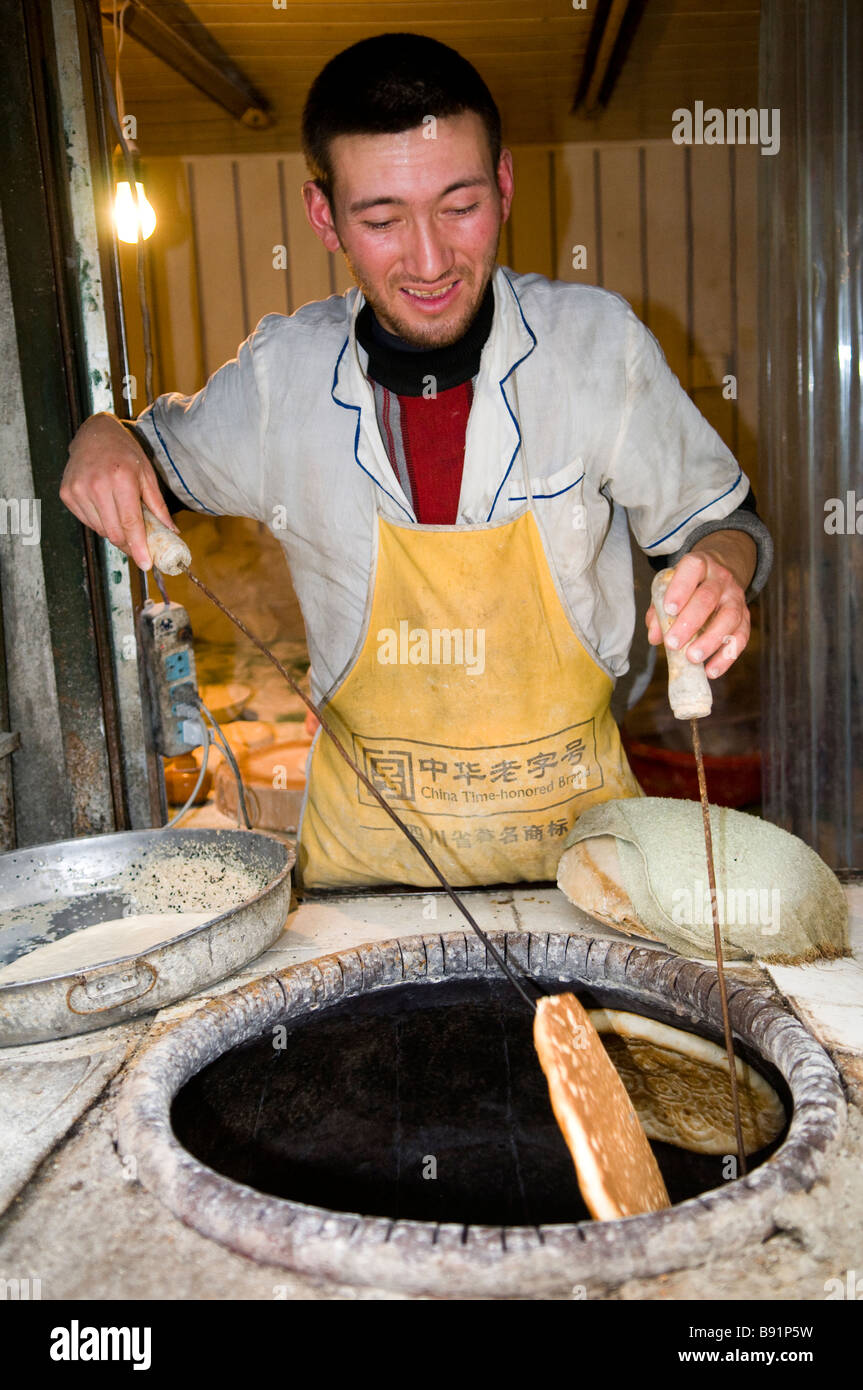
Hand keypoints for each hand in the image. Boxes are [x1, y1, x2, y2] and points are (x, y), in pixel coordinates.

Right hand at [60, 413, 178, 570]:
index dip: (138, 547)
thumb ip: (158, 506)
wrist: (94, 434)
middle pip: (115, 532)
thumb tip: (172, 531)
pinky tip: (105, 508)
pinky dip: (100, 523)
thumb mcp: (147, 475)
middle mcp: (97, 485)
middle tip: (139, 545)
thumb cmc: (125, 454)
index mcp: (121, 479)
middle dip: (129, 544)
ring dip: (114, 532)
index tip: (146, 564)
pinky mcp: (67, 494)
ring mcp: (78, 490)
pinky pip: (87, 522)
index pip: (131, 523)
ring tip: (121, 517)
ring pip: (101, 530)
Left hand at [645, 543, 751, 678]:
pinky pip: (741, 637)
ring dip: (710, 640)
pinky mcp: (745, 617)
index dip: (681, 588)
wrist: (719, 575)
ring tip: (692, 658)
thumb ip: (659, 611)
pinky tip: (711, 670)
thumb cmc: (687, 587)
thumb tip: (655, 636)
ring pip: (729, 617)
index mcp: (700, 565)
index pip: (693, 568)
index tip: (669, 609)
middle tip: (672, 643)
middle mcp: (721, 579)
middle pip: (708, 597)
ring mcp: (736, 598)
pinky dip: (726, 656)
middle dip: (689, 622)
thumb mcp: (670, 590)